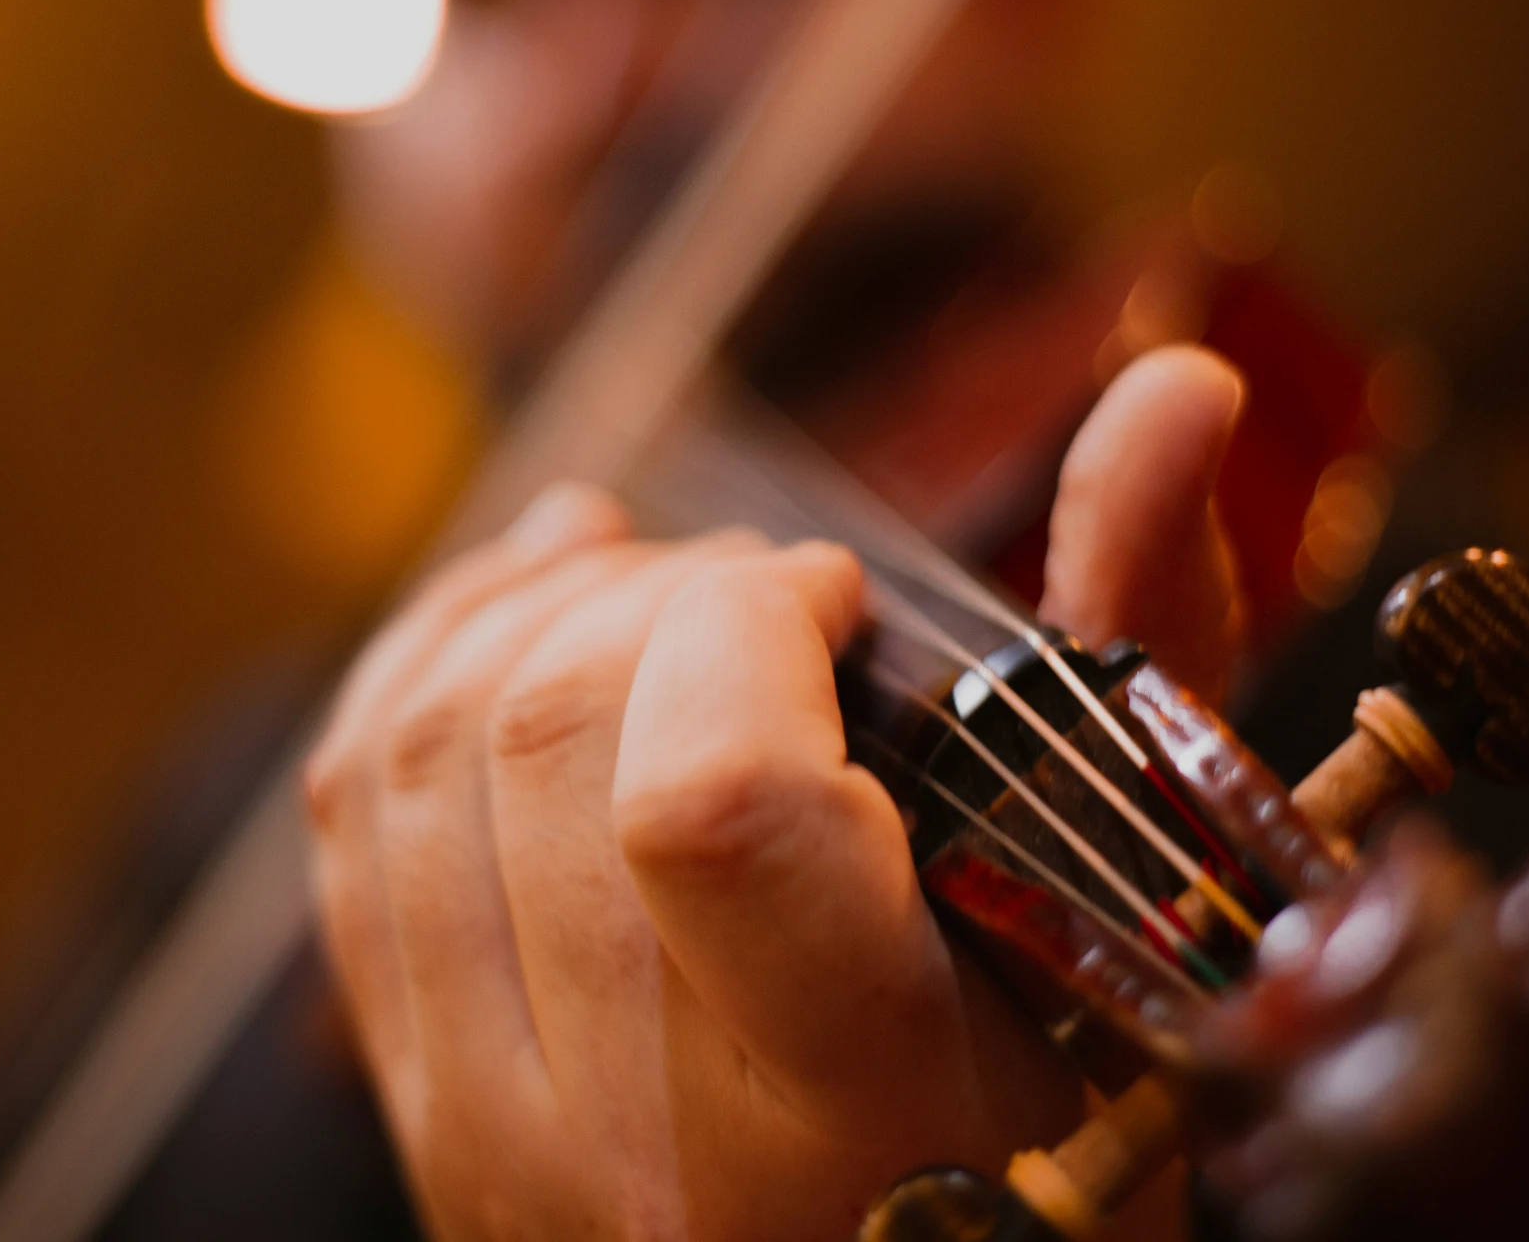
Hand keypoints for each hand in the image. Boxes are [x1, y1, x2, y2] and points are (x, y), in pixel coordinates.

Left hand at [304, 345, 1246, 1240]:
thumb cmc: (1062, 1143)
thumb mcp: (1135, 925)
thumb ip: (1143, 643)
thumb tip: (1178, 385)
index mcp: (860, 1105)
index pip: (707, 807)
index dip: (748, 634)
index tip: (841, 607)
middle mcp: (641, 1136)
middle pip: (542, 743)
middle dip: (654, 594)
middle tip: (765, 599)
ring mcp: (492, 1125)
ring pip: (414, 756)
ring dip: (533, 606)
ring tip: (660, 592)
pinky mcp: (417, 1095)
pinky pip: (350, 819)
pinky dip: (427, 660)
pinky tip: (531, 609)